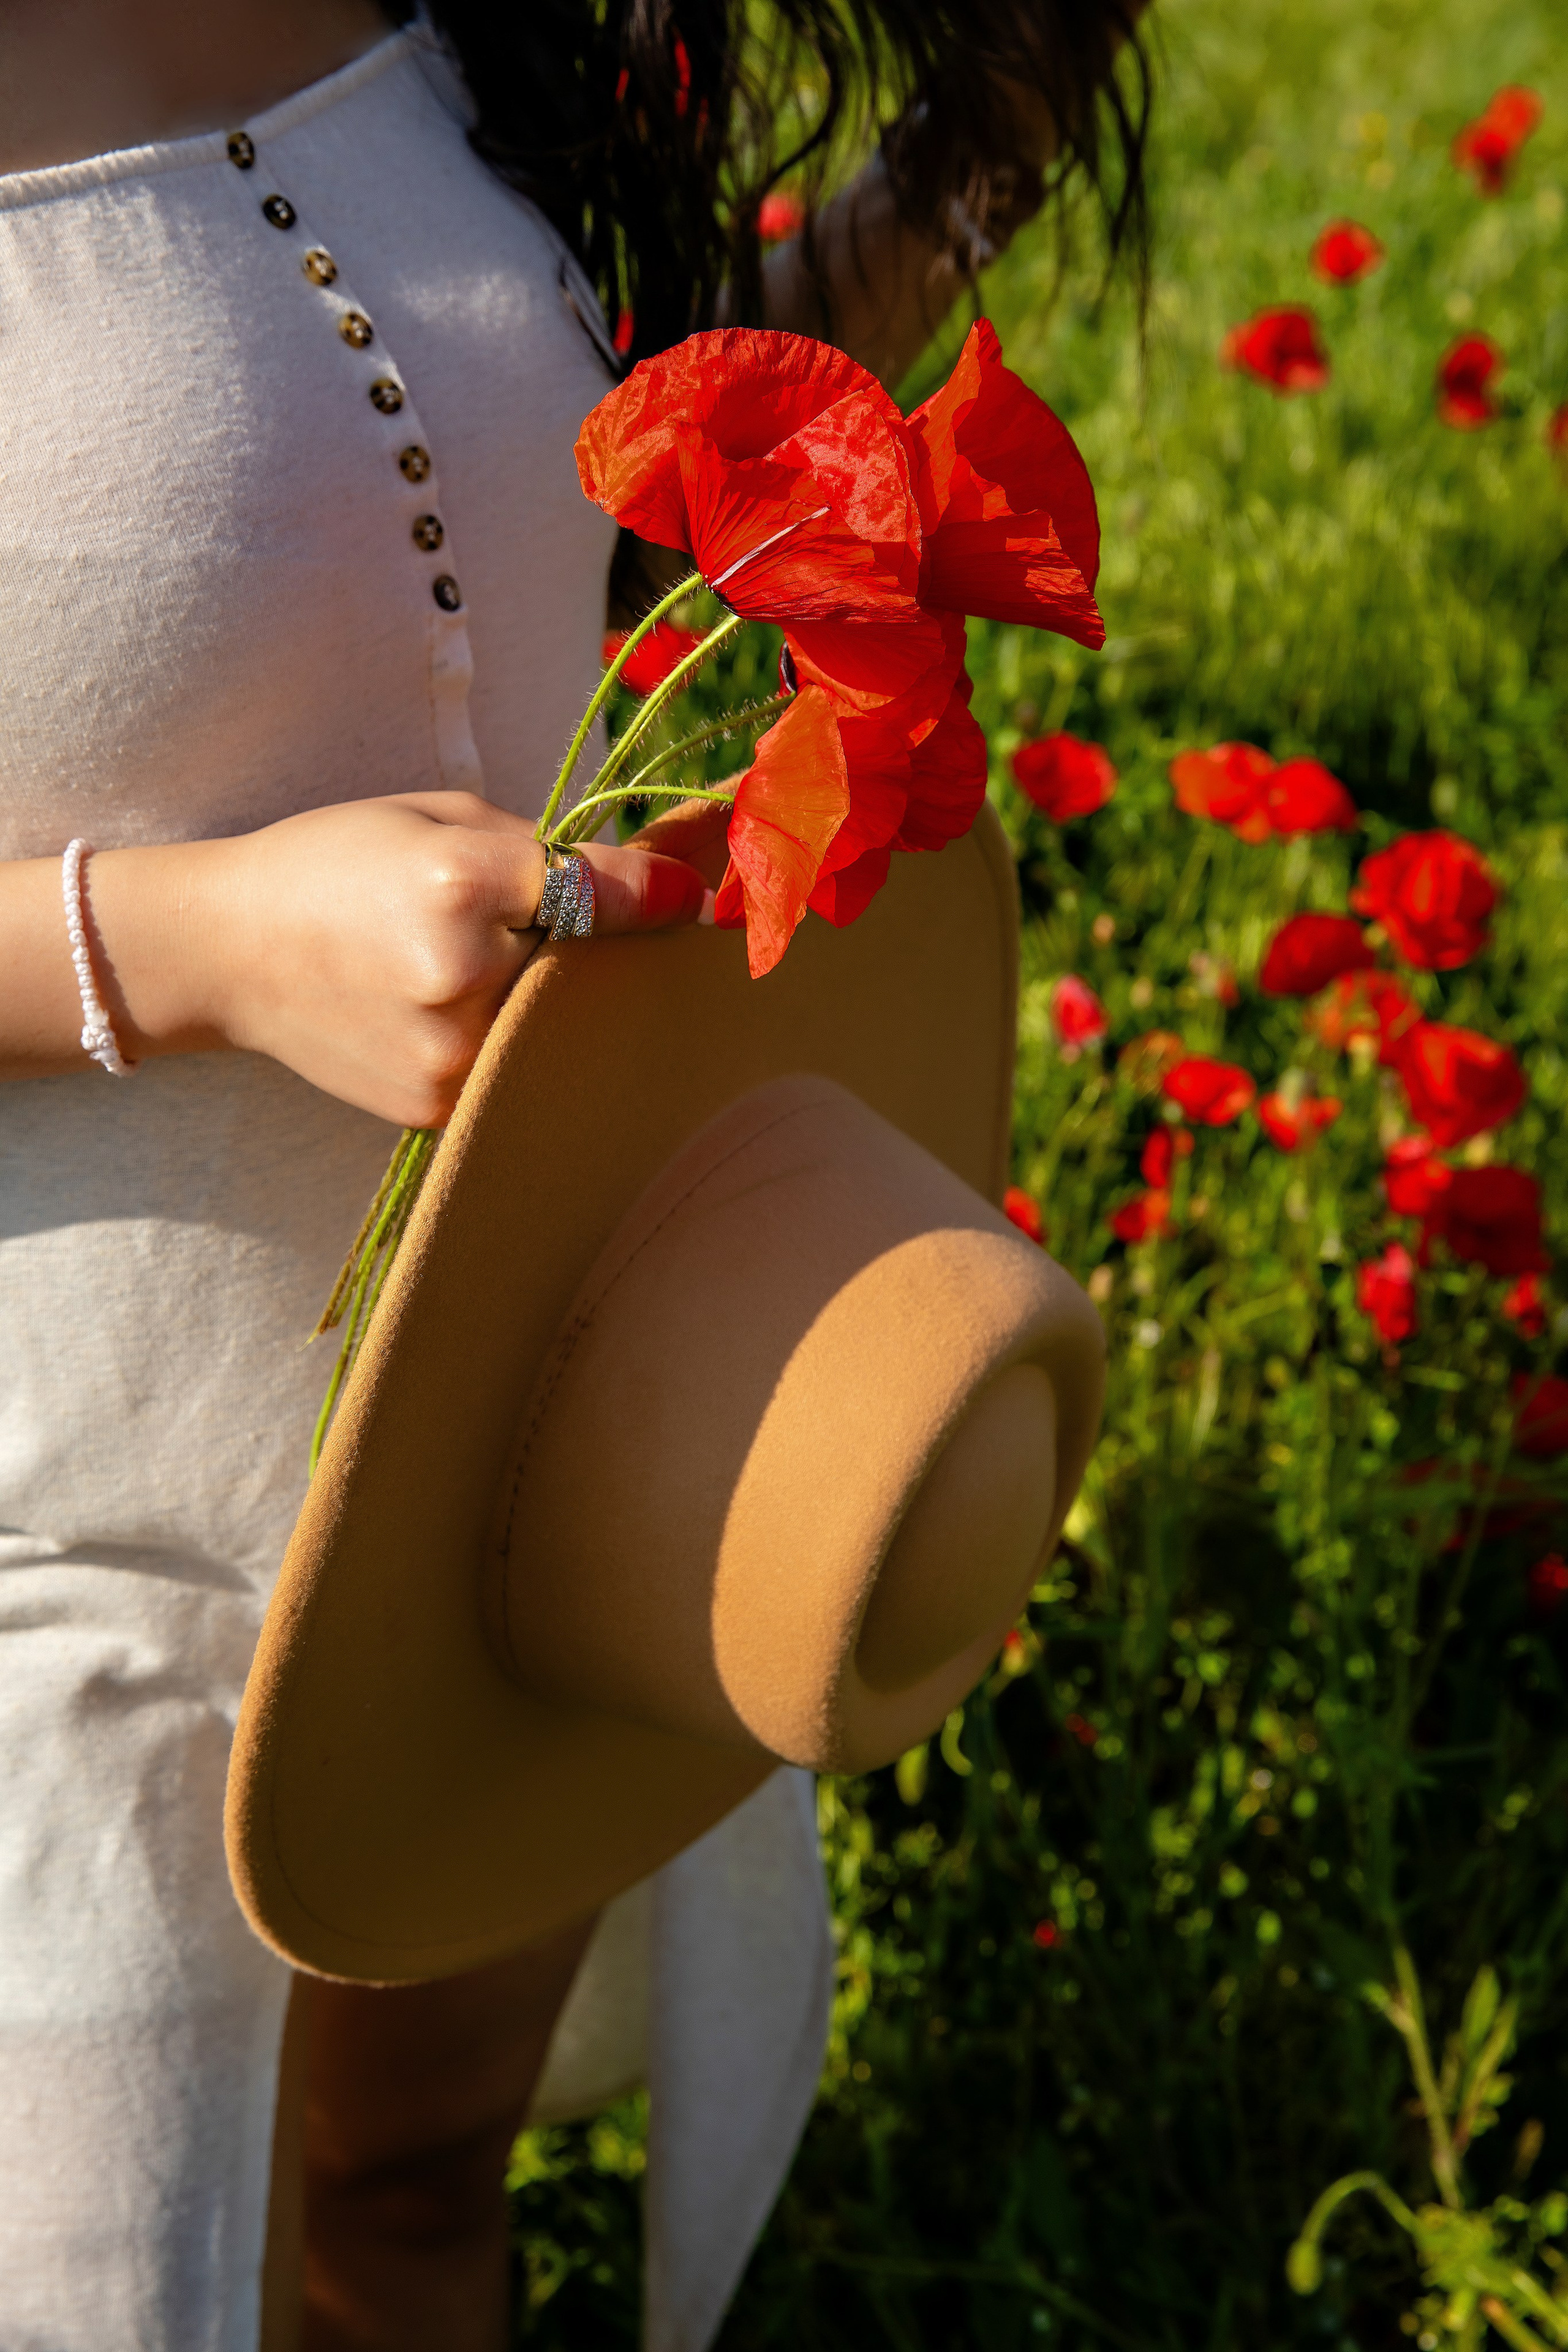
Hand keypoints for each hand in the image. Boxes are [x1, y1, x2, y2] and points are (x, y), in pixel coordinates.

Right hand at [87, 792, 707, 1125]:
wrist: (229, 949)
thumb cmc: (337, 861)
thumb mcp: (438, 818)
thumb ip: (542, 847)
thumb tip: (657, 876)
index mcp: (458, 880)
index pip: (603, 892)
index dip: (664, 891)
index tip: (698, 894)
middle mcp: (459, 973)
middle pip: (594, 971)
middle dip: (619, 954)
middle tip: (642, 934)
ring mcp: (448, 1053)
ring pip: (559, 1030)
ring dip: (571, 1005)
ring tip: (539, 975)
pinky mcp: (435, 1106)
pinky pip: (516, 1071)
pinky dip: (522, 1045)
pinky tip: (492, 1016)